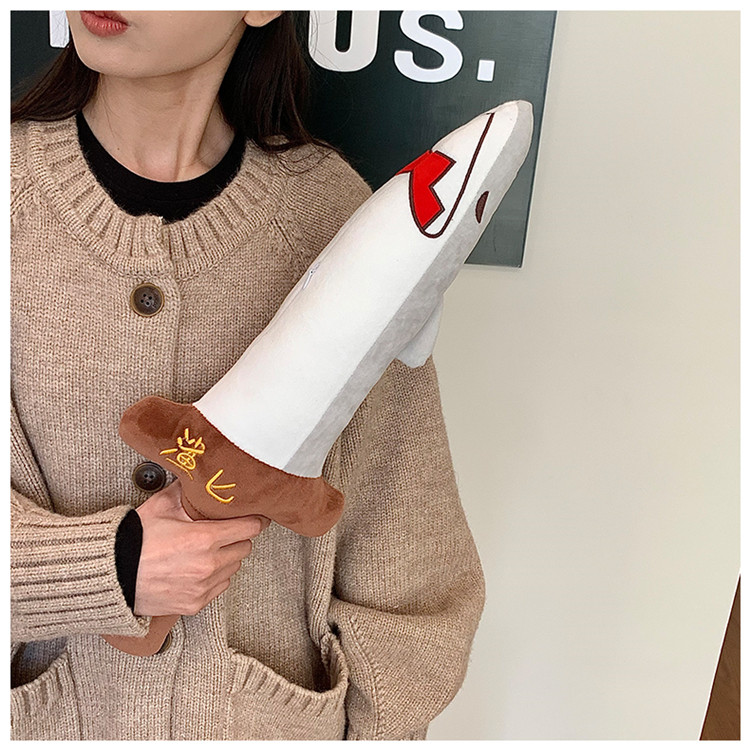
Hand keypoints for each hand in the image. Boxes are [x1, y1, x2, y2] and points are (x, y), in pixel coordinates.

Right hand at [133, 480, 268, 616]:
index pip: (250, 528)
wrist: (110, 575)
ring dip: (226, 558)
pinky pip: (219, 587)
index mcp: (204, 538)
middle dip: (237, 537)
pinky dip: (215, 578)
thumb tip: (200, 477)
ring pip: (233, 568)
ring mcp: (202, 587)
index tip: (255, 516)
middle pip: (245, 547)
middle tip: (223, 531)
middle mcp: (208, 565)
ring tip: (206, 550)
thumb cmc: (133, 540)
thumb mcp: (161, 505)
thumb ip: (187, 490)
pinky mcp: (195, 604)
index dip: (254, 519)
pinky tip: (197, 568)